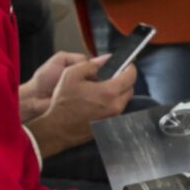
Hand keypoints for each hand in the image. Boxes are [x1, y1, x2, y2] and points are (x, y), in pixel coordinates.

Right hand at [22, 54, 136, 157]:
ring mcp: (113, 118)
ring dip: (117, 93)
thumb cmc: (63, 103)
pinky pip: (117, 110)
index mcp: (109, 92)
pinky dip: (112, 104)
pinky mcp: (109, 125)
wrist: (58, 129)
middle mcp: (115, 106)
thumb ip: (90, 65)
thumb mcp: (71, 75)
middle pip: (129, 89)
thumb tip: (104, 61)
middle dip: (124, 80)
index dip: (129, 67)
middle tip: (112, 76)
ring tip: (102, 90)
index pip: (131, 76)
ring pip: (124, 100)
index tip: (125, 65)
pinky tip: (98, 102)